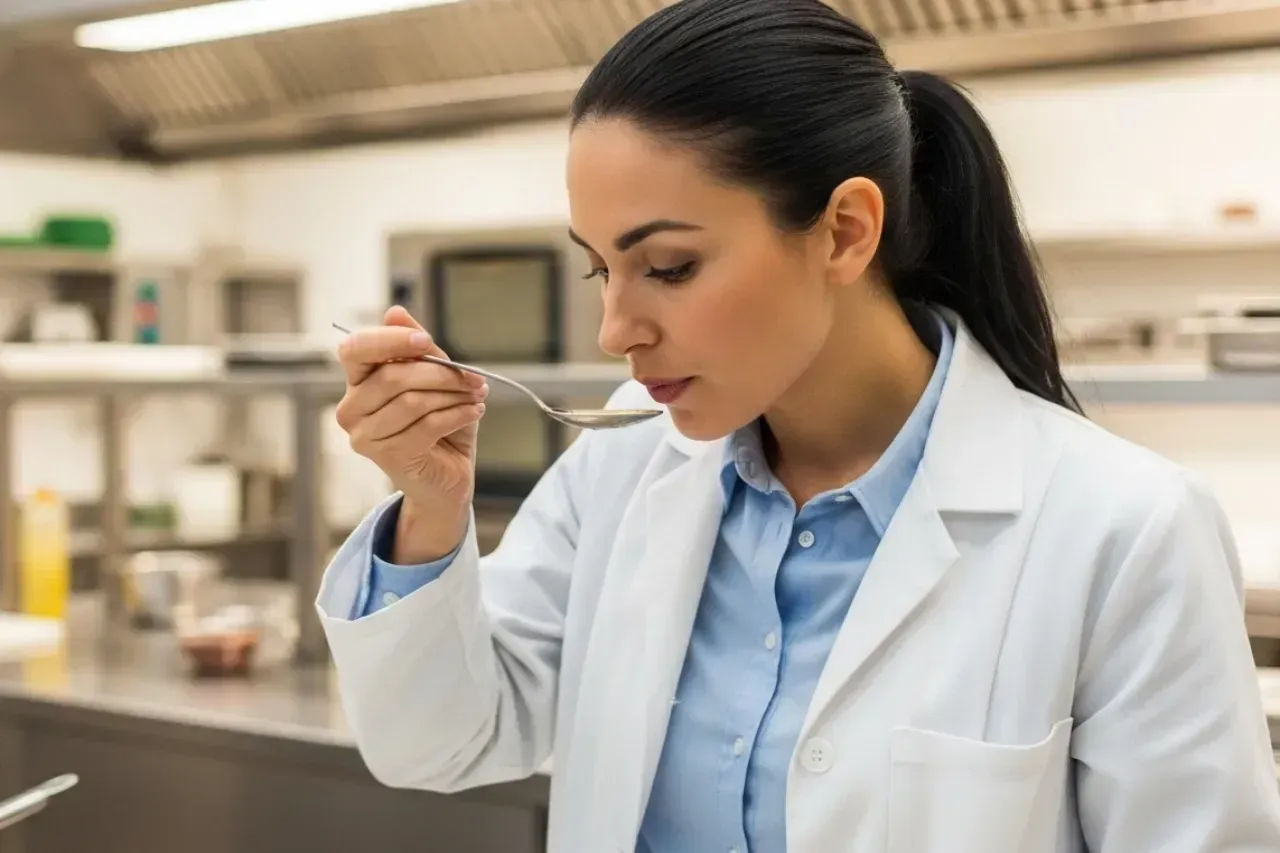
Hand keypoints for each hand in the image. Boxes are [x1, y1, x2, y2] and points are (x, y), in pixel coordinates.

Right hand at [335, 306, 488, 531]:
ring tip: (476, 396)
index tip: (427, 342)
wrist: (447, 478)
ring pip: (412, 401)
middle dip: (441, 372)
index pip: (355, 349)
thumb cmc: (439, 425)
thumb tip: (395, 312)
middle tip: (474, 377)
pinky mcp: (387, 457)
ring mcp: (364, 436)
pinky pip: (427, 425)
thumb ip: (417, 348)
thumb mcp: (435, 379)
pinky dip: (458, 414)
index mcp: (357, 382)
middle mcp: (351, 409)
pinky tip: (475, 412)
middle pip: (393, 376)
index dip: (389, 341)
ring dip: (454, 395)